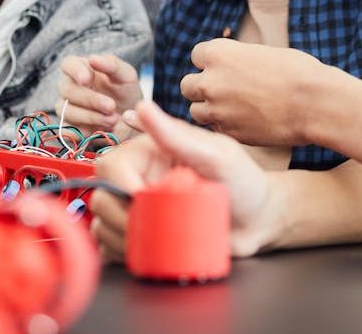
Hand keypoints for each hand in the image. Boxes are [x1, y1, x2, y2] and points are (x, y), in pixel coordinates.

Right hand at [56, 54, 142, 135]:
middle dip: (90, 99)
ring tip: (113, 120)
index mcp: (82, 69)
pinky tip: (102, 131)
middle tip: (111, 106)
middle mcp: (70, 88)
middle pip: (67, 89)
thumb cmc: (125, 92)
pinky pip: (68, 130)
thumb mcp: (126, 76)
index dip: (74, 70)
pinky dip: (86, 131)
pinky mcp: (69, 129)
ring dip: (91, 116)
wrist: (130, 121)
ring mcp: (66, 108)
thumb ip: (112, 64)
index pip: (68, 64)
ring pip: (67, 111)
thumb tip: (92, 59)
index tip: (87, 79)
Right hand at [91, 101, 279, 260]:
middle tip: (152, 228)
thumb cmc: (244, 181)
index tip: (142, 200)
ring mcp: (140, 210)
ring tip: (155, 242)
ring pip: (104, 225)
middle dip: (120, 218)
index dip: (120, 185)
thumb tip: (144, 106)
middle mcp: (138, 179)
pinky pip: (114, 248)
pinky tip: (146, 253)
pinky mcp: (144, 236)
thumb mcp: (217, 155)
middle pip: (102, 197)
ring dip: (121, 240)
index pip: (111, 165)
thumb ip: (179, 135)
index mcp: (149, 153)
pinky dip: (121, 254)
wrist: (259, 221)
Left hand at [181, 39, 329, 146]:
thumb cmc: (297, 72)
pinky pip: (215, 129)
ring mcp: (217, 110)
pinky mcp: (228, 133)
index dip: (211, 62)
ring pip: (195, 111)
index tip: (224, 68)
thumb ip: (237, 61)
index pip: (196, 55)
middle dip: (202, 88)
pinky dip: (225, 126)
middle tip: (223, 91)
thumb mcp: (261, 53)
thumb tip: (228, 67)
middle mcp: (211, 81)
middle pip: (187, 85)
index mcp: (219, 53)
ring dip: (209, 109)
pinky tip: (245, 122)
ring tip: (233, 108)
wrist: (314, 103)